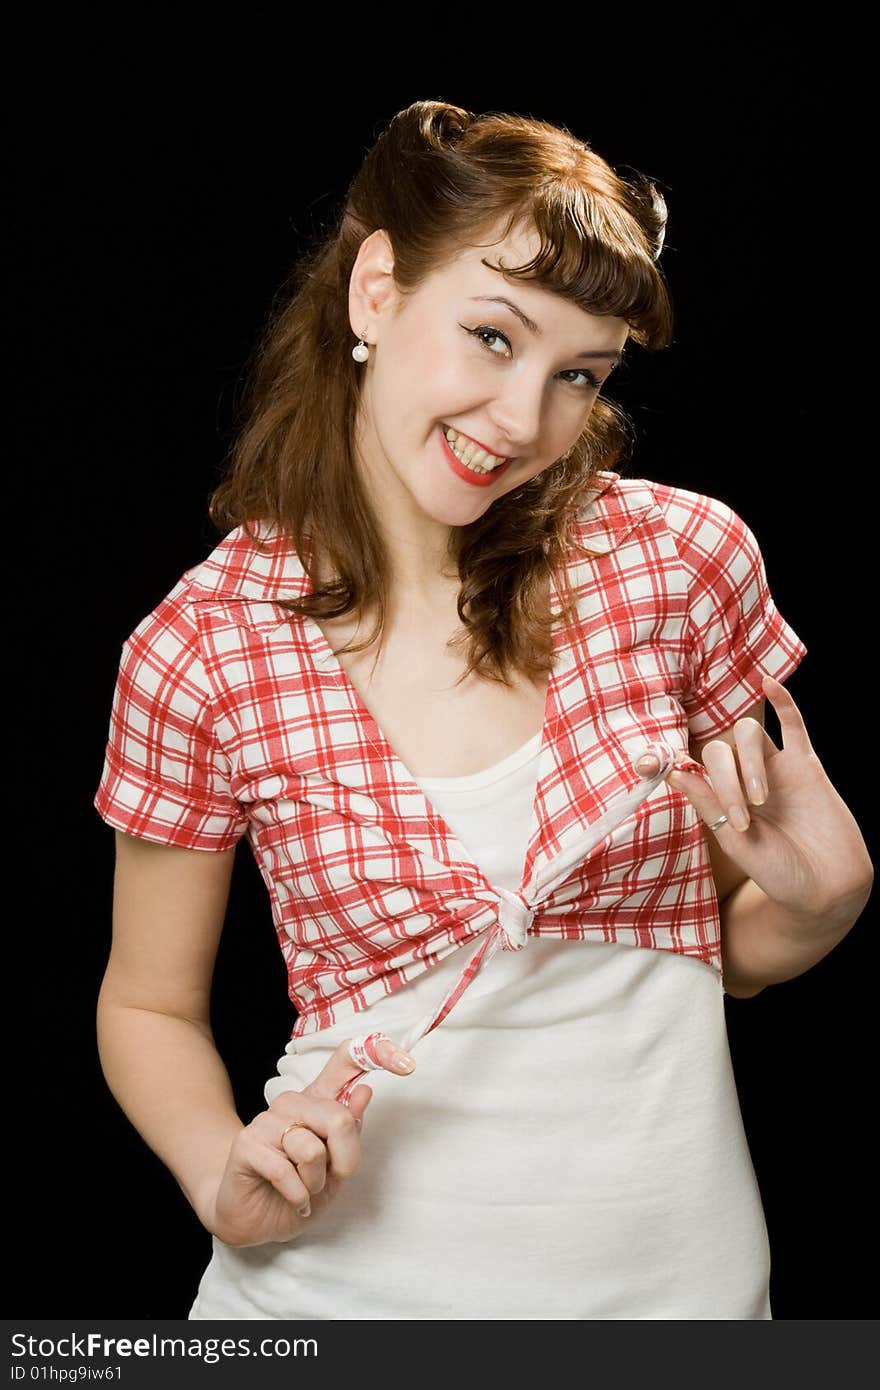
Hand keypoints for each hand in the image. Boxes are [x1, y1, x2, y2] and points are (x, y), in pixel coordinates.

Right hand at [204, 1035, 416, 1247]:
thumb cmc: (298, 1190)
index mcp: (319, 1101)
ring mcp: (267, 1120)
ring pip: (312, 1148)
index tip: (405, 1062)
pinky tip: (293, 1200)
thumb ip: (350, 1132)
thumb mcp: (336, 1168)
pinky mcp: (247, 1143)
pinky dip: (297, 1195)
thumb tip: (365, 1090)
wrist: (254, 1219)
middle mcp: (293, 1102)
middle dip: (343, 1161)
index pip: (347, 1061)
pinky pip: (286, 1170)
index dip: (377, 1054)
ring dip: (315, 1182)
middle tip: (330, 1179)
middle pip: (339, 1117)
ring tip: (304, 1189)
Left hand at [661, 675, 872, 915]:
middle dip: (724, 780)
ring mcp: (777, 769)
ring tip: (761, 801)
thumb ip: (707, 805)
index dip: (677, 763)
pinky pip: (794, 725)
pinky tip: (769, 683)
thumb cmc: (779, 873)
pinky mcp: (806, 766)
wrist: (827, 890)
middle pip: (720, 749)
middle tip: (742, 818)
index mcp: (723, 799)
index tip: (648, 764)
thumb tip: (672, 771)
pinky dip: (783, 701)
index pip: (696, 767)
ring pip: (748, 734)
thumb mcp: (735, 843)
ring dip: (748, 763)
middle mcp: (746, 779)